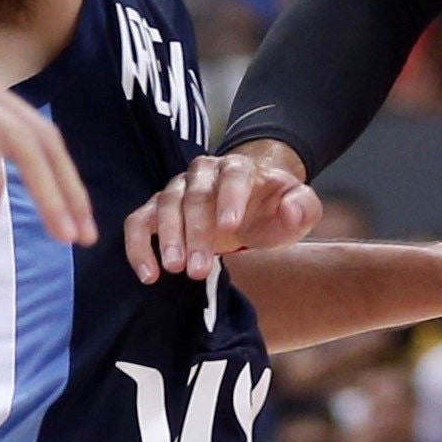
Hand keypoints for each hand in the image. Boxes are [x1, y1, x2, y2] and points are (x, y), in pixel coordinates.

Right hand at [127, 138, 319, 281]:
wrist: (251, 204)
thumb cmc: (274, 208)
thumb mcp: (299, 208)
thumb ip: (302, 207)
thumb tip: (290, 210)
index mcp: (239, 168)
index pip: (233, 176)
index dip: (230, 199)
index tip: (230, 228)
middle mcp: (202, 173)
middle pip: (194, 197)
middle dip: (195, 233)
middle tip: (198, 268)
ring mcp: (177, 189)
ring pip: (164, 207)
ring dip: (167, 239)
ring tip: (174, 269)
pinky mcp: (157, 209)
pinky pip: (138, 223)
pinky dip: (138, 246)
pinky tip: (148, 274)